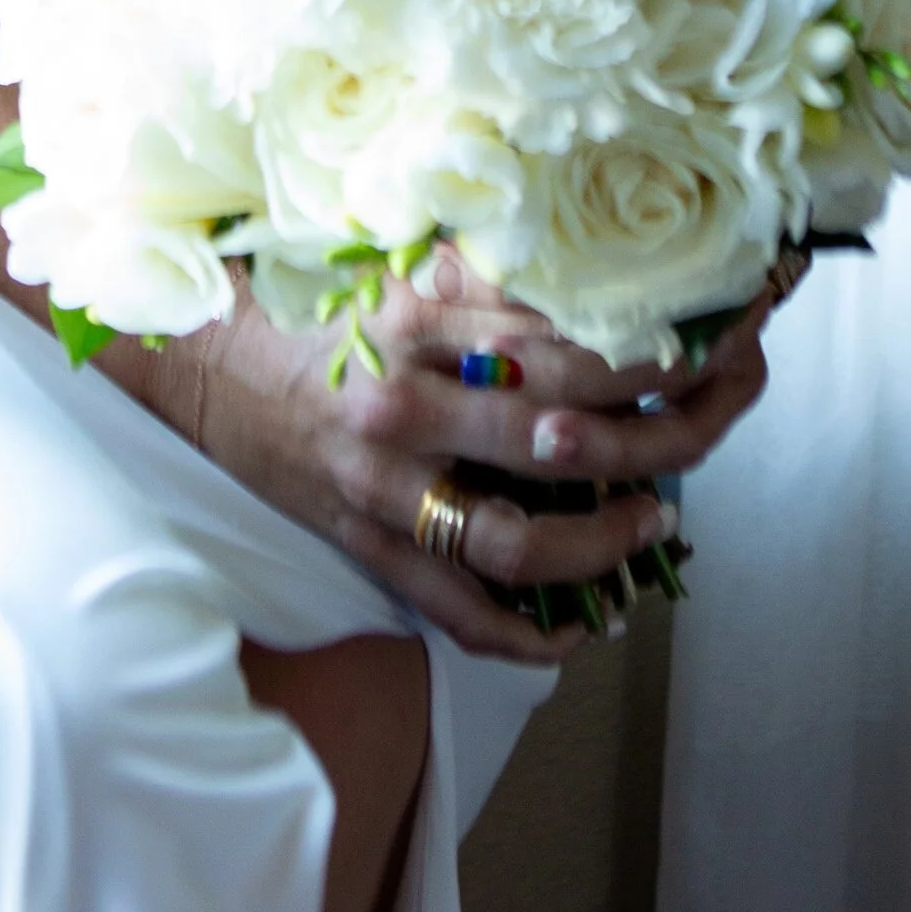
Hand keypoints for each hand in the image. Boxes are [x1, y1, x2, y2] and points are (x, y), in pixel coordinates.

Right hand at [125, 249, 774, 665]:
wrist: (197, 362)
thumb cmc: (310, 310)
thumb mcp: (396, 274)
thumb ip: (488, 288)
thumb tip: (595, 294)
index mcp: (418, 321)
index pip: (563, 344)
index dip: (651, 355)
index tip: (713, 351)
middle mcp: (404, 404)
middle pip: (559, 438)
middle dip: (656, 446)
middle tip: (706, 436)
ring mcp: (381, 485)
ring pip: (514, 540)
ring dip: (601, 544)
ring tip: (649, 526)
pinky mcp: (364, 544)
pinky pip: (453, 610)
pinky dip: (522, 637)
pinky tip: (575, 633)